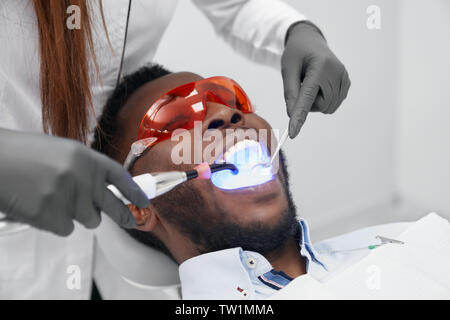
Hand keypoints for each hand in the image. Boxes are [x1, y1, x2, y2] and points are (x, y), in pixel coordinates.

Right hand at [0, 128, 148, 235]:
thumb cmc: (25, 155)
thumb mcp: (63, 153)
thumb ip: (86, 170)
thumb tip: (102, 195)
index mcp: (86, 158)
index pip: (119, 176)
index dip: (134, 191)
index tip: (144, 202)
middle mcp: (82, 177)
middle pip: (112, 206)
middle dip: (123, 215)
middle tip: (130, 221)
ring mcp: (67, 197)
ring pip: (89, 220)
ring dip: (77, 215)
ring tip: (53, 198)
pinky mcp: (51, 216)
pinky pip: (66, 229)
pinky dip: (55, 222)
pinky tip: (40, 206)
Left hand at [282, 21, 350, 137]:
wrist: (310, 42)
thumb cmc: (296, 54)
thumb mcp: (288, 69)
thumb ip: (290, 92)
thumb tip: (291, 114)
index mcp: (320, 66)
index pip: (308, 97)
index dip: (299, 116)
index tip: (293, 133)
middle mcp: (336, 72)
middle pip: (318, 105)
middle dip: (307, 102)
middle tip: (302, 83)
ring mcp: (344, 78)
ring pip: (326, 107)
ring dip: (315, 101)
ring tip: (311, 82)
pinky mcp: (347, 83)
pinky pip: (332, 104)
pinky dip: (323, 99)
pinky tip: (320, 85)